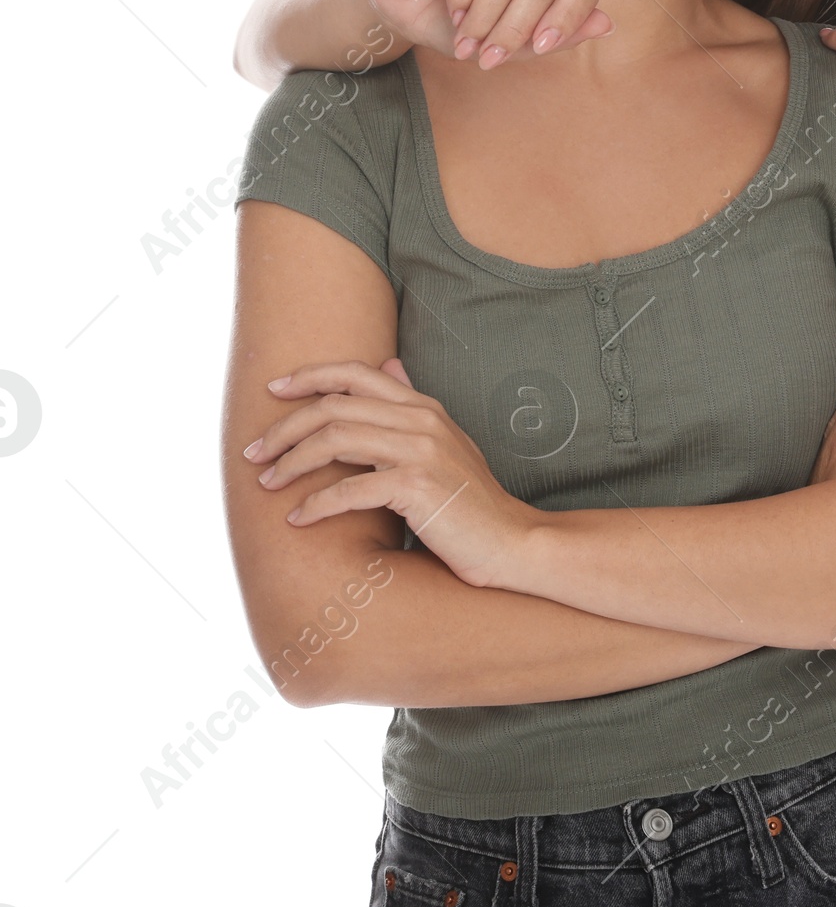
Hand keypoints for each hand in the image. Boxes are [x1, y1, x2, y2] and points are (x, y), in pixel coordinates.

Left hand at [245, 357, 536, 588]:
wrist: (510, 542)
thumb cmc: (470, 501)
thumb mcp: (445, 443)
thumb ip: (414, 407)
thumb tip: (390, 365)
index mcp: (425, 407)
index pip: (357, 373)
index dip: (310, 376)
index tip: (273, 389)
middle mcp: (422, 420)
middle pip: (335, 406)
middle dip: (285, 427)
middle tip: (254, 453)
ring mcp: (421, 451)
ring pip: (335, 439)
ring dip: (291, 462)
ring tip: (267, 483)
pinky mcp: (417, 488)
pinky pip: (350, 490)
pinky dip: (316, 505)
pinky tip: (298, 520)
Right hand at [363, 0, 612, 71]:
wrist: (401, 8)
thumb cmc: (460, 24)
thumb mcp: (511, 42)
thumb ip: (557, 35)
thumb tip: (607, 25)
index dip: (567, 18)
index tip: (538, 48)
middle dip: (517, 27)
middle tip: (489, 59)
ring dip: (485, 17)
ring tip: (466, 42)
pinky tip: (453, 13)